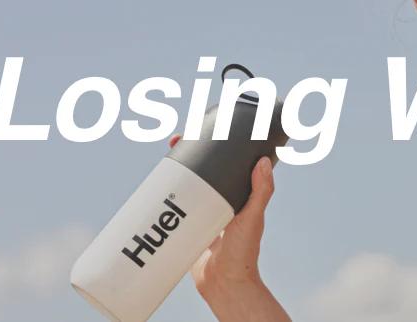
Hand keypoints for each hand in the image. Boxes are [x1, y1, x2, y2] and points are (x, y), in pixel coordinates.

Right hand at [168, 134, 275, 292]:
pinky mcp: (187, 227)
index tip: (203, 132)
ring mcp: (202, 213)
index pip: (227, 163)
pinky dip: (165, 196)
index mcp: (237, 195)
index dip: (215, 146)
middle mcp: (220, 201)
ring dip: (174, 171)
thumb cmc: (244, 252)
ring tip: (164, 157)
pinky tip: (153, 187)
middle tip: (176, 140)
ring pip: (187, 185)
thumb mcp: (252, 218)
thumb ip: (260, 192)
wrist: (224, 284)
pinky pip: (175, 207)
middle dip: (189, 153)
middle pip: (202, 170)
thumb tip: (263, 161)